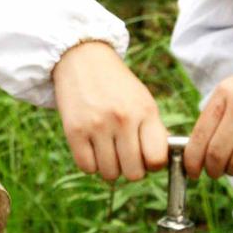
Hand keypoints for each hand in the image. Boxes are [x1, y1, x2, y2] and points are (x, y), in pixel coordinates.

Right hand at [51, 40, 168, 180]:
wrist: (82, 59)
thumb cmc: (116, 86)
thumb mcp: (142, 101)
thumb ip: (153, 131)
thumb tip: (158, 164)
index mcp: (145, 111)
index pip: (157, 159)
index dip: (153, 165)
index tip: (146, 158)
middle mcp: (123, 119)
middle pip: (134, 173)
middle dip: (131, 169)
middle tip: (125, 155)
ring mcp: (97, 125)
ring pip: (110, 174)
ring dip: (110, 168)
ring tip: (108, 150)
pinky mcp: (74, 130)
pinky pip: (87, 167)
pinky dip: (91, 164)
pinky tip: (92, 148)